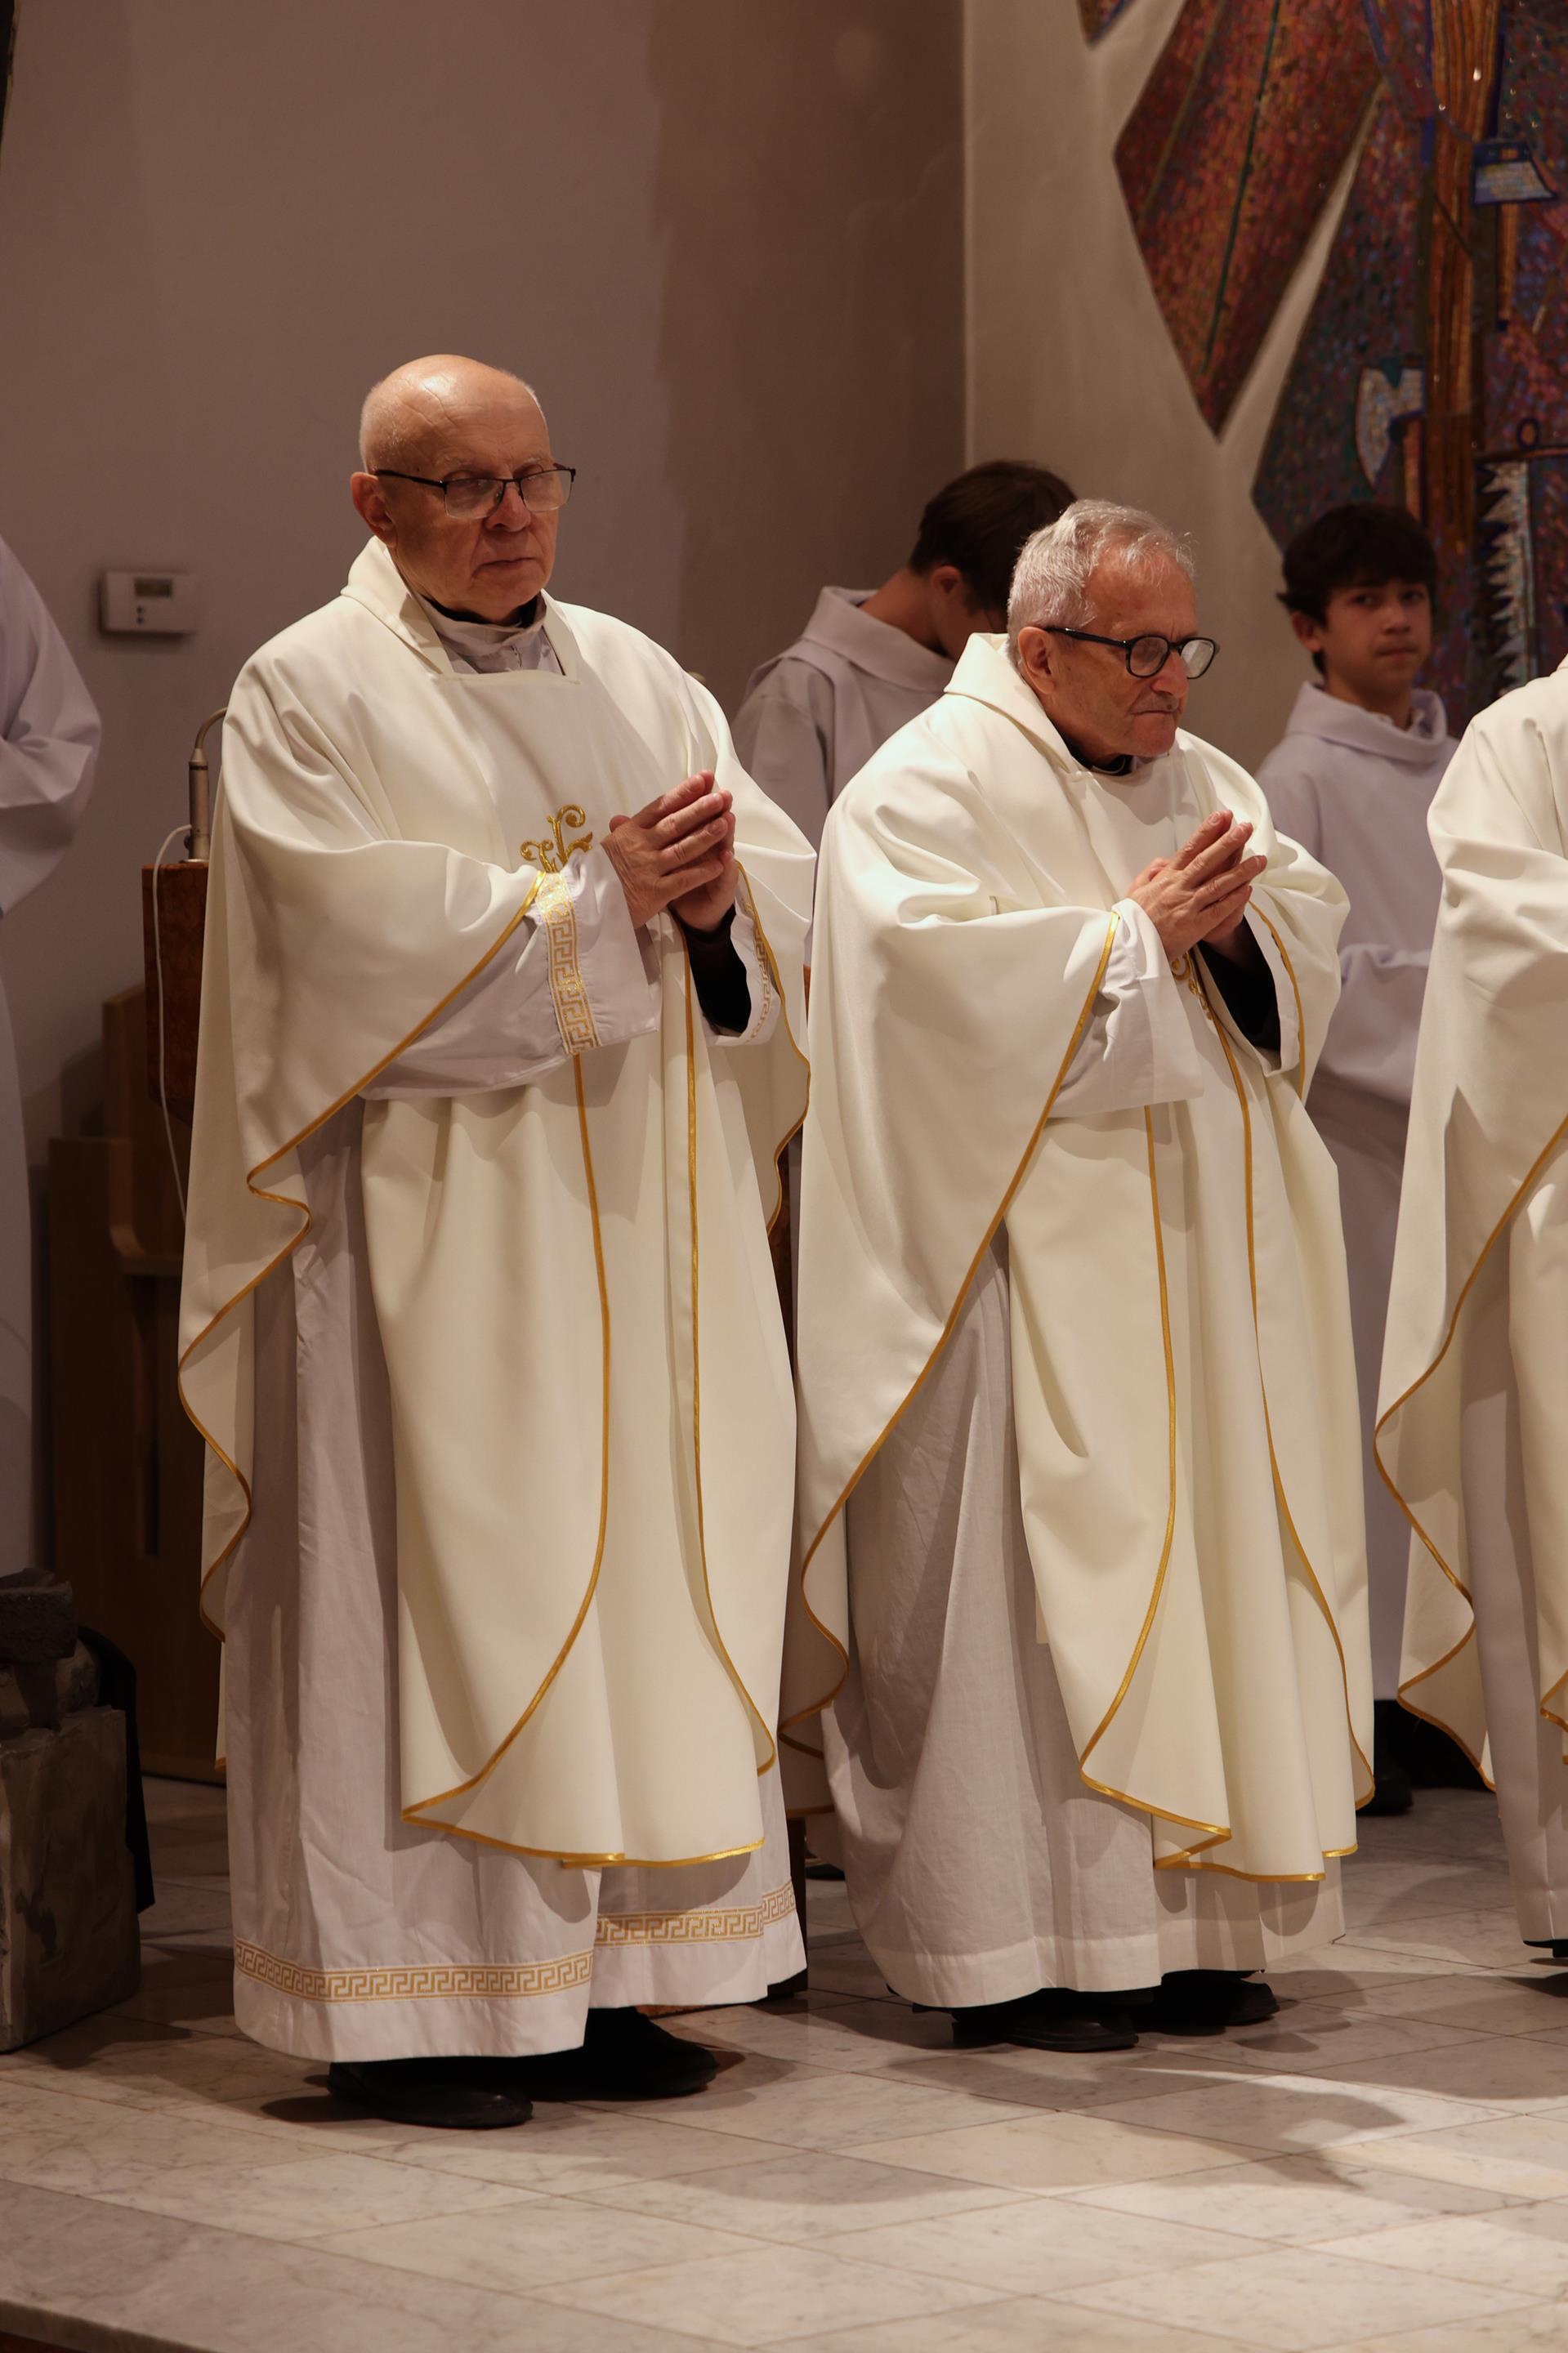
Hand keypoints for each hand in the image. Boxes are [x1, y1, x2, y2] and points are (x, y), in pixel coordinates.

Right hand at [602, 771, 737, 929]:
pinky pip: (684, 880)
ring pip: (683, 848)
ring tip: (726, 822)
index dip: (684, 791)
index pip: (660, 806)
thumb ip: (621, 833)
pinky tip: (721, 863)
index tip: (704, 778)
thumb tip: (620, 818)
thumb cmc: (596, 876)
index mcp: (629, 831)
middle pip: (675, 823)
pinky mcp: (655, 893)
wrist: (581, 907)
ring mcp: (649, 868)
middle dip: (701, 808)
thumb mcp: (606, 848)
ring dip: (706, 835)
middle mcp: (641, 846)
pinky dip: (703, 871)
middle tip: (721, 796)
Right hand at [1128, 810, 1266, 963]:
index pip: (1189, 849)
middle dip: (1228, 842)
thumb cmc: (1131, 919)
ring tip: (1259, 859)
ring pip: (1218, 884)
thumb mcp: (1135, 890)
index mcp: (1166, 878)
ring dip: (1240, 871)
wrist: (1128, 947)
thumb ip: (1150, 872)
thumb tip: (1164, 861)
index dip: (1206, 831)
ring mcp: (1188, 906)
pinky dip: (1233, 899)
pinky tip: (1248, 889)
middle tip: (1246, 827)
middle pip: (1207, 861)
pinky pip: (1218, 910)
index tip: (1220, 816)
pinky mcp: (1194, 926)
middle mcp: (1179, 888)